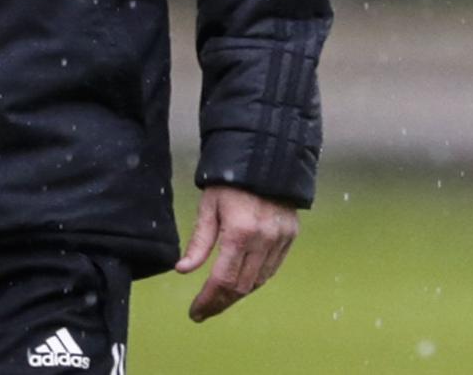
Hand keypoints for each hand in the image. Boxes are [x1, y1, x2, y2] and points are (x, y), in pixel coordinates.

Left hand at [173, 184, 298, 321]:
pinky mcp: (290, 238)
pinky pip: (271, 269)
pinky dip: (254, 281)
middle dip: (220, 303)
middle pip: (241, 287)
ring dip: (237, 296)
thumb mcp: (208, 207)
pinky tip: (240, 285)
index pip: (222, 279)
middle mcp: (263, 240)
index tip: (195, 312)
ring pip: (258, 282)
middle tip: (203, 312)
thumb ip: (198, 241)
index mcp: (239, 232)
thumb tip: (182, 270)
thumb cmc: (229, 181)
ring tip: (218, 301)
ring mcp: (280, 240)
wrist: (264, 160)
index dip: (208, 300)